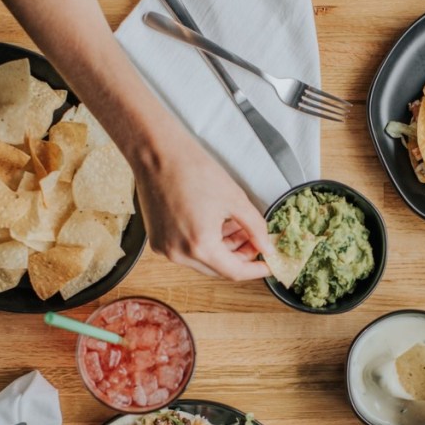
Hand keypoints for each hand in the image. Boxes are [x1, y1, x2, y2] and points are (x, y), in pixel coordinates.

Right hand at [135, 132, 272, 280]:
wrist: (158, 153)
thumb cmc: (193, 170)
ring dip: (223, 249)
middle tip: (255, 241)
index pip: (234, 272)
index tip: (267, 265)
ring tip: (237, 227)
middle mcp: (179, 253)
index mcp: (200, 245)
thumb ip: (255, 227)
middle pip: (218, 269)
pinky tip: (217, 225)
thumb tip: (266, 247)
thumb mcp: (235, 199)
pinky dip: (204, 243)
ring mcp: (165, 248)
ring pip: (203, 260)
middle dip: (240, 257)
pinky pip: (187, 250)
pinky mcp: (157, 240)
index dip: (255, 270)